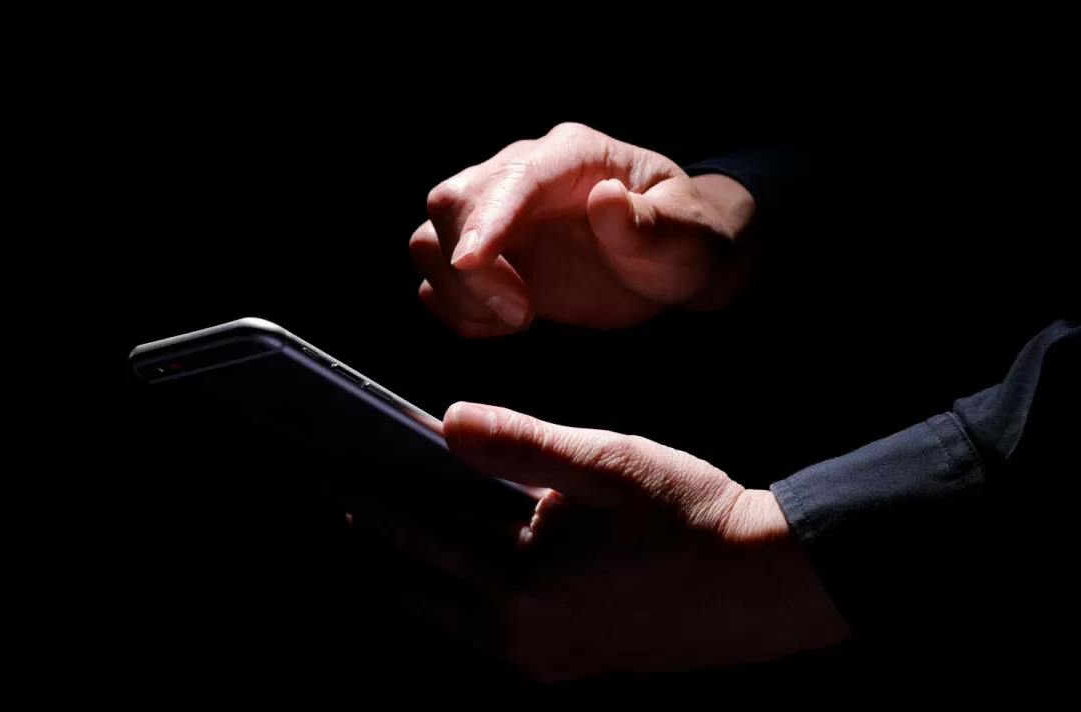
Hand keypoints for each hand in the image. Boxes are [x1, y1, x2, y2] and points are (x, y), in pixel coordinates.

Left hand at [345, 403, 848, 681]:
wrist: (772, 587)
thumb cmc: (694, 514)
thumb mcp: (608, 462)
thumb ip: (522, 444)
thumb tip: (445, 422)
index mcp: (522, 578)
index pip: (414, 528)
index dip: (362, 493)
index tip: (317, 466)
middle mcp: (519, 631)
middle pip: (416, 580)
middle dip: (373, 538)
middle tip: (335, 492)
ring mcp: (540, 658)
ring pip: (445, 613)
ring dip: (411, 570)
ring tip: (377, 524)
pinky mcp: (565, 667)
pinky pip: (482, 632)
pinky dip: (454, 595)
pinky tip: (450, 564)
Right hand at [408, 122, 754, 335]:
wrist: (671, 261)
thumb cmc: (685, 240)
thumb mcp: (690, 236)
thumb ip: (653, 223)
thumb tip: (607, 201)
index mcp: (571, 156)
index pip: (514, 177)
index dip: (488, 217)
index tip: (475, 262)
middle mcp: (520, 177)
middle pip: (452, 202)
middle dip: (470, 264)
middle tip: (522, 313)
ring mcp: (495, 216)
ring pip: (432, 241)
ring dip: (459, 290)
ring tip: (519, 318)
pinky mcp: (483, 259)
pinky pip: (438, 282)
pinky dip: (458, 310)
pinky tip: (504, 322)